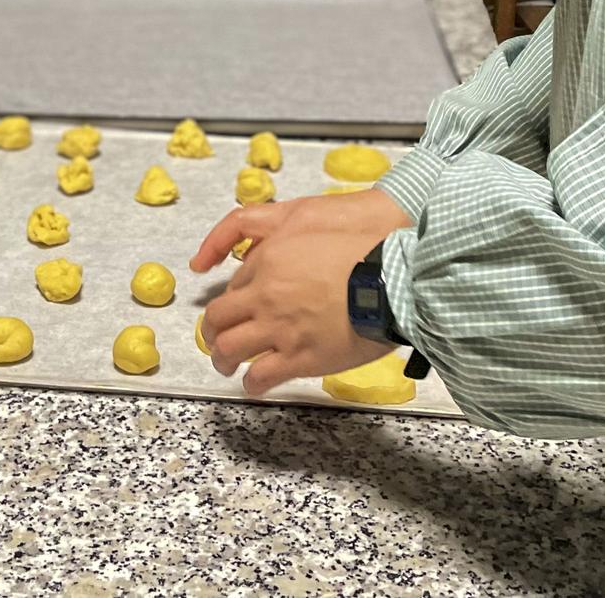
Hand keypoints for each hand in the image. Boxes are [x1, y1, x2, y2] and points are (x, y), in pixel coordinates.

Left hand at [190, 189, 412, 397]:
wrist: (391, 279)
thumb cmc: (362, 247)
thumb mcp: (313, 219)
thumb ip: (284, 234)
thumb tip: (267, 251)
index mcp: (269, 259)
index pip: (235, 282)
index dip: (234, 297)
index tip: (237, 306)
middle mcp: (265, 294)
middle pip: (219, 316)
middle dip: (213, 330)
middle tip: (215, 338)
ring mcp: (279, 328)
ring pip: (229, 348)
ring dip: (222, 359)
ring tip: (225, 365)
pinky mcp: (298, 358)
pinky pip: (260, 376)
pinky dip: (251, 384)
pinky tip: (253, 385)